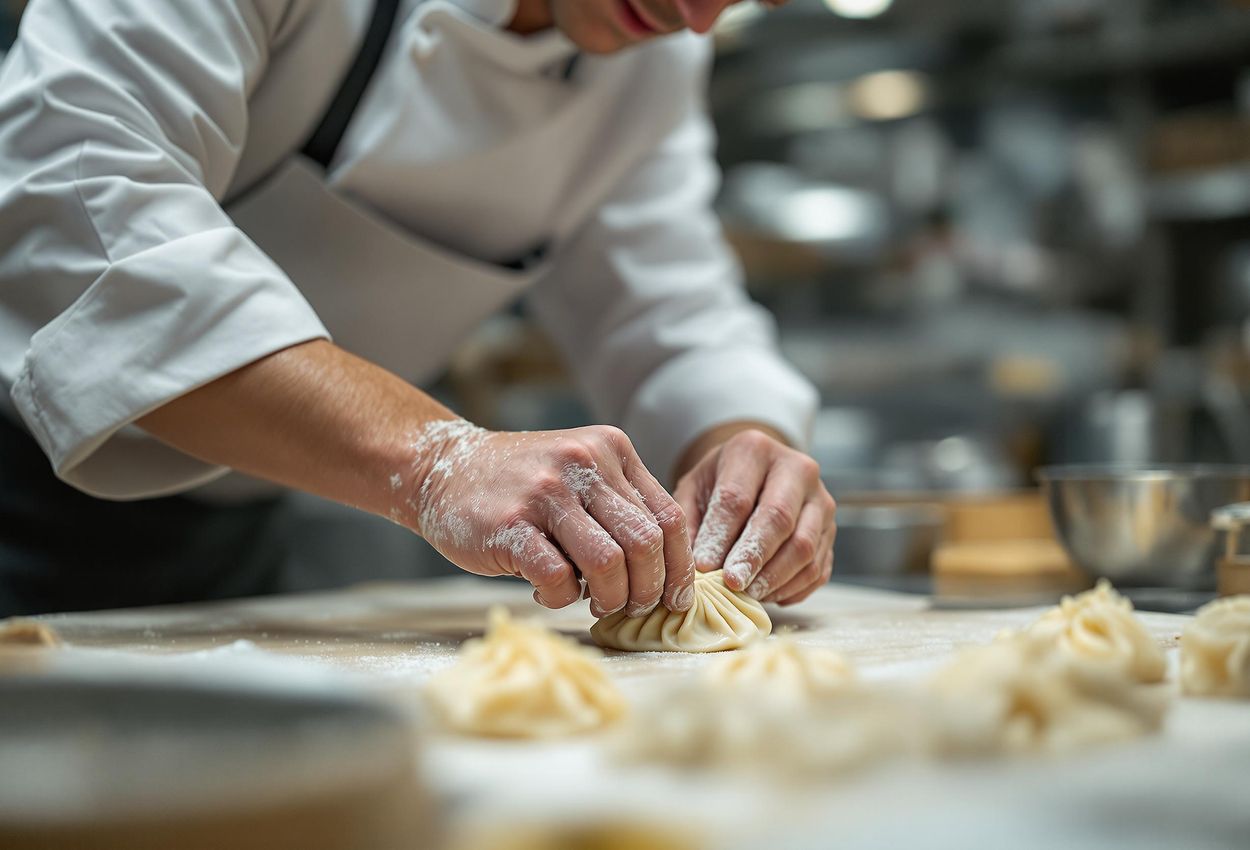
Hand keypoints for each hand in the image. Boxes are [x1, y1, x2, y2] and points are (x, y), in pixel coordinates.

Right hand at [406, 422, 695, 617]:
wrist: (441, 468)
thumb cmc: (520, 484)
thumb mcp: (579, 473)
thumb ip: (620, 506)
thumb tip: (666, 572)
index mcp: (610, 450)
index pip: (668, 517)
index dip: (679, 567)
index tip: (674, 599)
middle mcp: (582, 463)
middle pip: (646, 543)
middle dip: (647, 590)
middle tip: (632, 607)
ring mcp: (545, 493)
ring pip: (609, 562)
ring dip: (610, 598)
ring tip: (595, 603)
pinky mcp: (509, 525)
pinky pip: (557, 578)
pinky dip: (561, 598)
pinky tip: (549, 593)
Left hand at [674, 429, 835, 604]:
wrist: (757, 474)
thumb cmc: (720, 483)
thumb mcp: (694, 489)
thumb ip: (690, 523)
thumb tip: (695, 567)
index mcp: (755, 450)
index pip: (738, 498)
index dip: (721, 536)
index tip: (705, 568)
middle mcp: (798, 469)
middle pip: (778, 519)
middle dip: (753, 558)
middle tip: (732, 584)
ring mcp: (821, 500)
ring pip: (804, 547)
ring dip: (774, 578)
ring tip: (747, 594)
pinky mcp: (831, 530)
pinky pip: (818, 567)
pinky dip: (793, 588)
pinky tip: (768, 595)